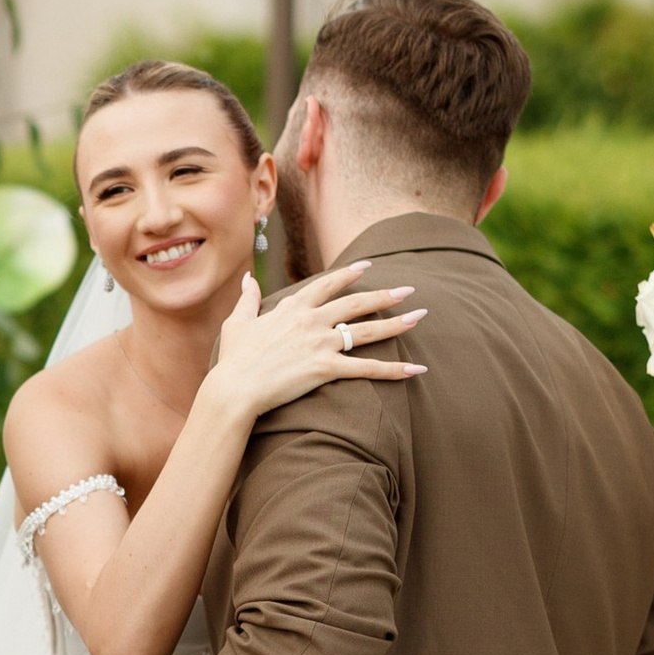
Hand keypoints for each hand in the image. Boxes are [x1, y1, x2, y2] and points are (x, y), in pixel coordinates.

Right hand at [210, 264, 425, 415]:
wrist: (235, 388)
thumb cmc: (234, 359)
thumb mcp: (237, 322)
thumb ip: (248, 299)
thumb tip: (248, 279)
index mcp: (292, 307)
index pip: (327, 284)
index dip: (349, 274)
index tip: (368, 266)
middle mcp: (311, 320)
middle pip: (356, 304)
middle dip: (385, 295)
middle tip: (409, 290)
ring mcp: (320, 343)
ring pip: (367, 331)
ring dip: (396, 323)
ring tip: (419, 316)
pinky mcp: (326, 369)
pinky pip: (366, 369)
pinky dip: (393, 370)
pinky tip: (415, 370)